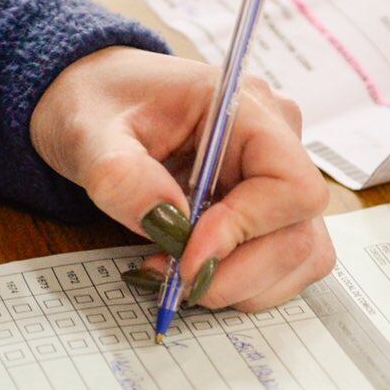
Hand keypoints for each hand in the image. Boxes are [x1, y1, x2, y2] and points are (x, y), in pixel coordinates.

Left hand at [31, 47, 333, 310]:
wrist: (96, 104)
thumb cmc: (98, 104)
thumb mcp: (89, 134)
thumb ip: (121, 176)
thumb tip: (166, 221)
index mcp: (245, 108)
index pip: (291, 185)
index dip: (246, 231)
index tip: (188, 256)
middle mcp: (277, 141)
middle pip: (299, 232)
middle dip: (238, 272)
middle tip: (174, 281)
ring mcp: (277, 178)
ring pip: (298, 255)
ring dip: (241, 285)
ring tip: (176, 275)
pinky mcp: (268, 209)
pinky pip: (281, 262)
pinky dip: (242, 284)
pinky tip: (192, 270)